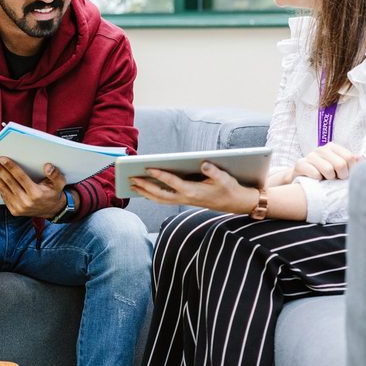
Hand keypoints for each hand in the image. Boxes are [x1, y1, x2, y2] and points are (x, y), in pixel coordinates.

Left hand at [0, 157, 66, 217]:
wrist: (52, 210)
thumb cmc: (53, 193)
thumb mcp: (59, 183)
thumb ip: (55, 174)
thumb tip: (48, 166)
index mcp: (36, 194)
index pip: (20, 177)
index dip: (11, 167)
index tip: (2, 158)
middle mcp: (26, 202)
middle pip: (9, 182)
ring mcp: (19, 208)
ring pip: (3, 190)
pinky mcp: (14, 211)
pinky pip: (4, 197)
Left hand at [128, 161, 257, 214]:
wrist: (235, 203)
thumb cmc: (229, 188)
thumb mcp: (224, 178)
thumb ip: (213, 170)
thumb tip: (203, 162)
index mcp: (193, 191)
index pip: (172, 182)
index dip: (160, 174)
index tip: (147, 167)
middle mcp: (186, 198)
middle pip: (160, 193)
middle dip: (144, 186)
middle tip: (130, 178)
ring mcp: (183, 201)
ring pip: (160, 199)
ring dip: (145, 192)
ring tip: (132, 184)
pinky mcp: (184, 200)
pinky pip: (164, 200)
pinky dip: (152, 195)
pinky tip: (144, 190)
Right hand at [289, 142, 361, 180]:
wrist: (304, 179)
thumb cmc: (325, 173)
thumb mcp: (339, 167)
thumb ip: (351, 162)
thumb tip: (362, 157)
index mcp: (332, 147)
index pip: (349, 157)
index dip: (350, 170)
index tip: (345, 175)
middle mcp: (321, 149)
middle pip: (340, 164)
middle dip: (341, 176)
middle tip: (336, 179)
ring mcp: (310, 155)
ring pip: (328, 170)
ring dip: (329, 179)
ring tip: (326, 179)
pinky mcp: (300, 164)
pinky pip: (316, 174)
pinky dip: (318, 180)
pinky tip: (316, 179)